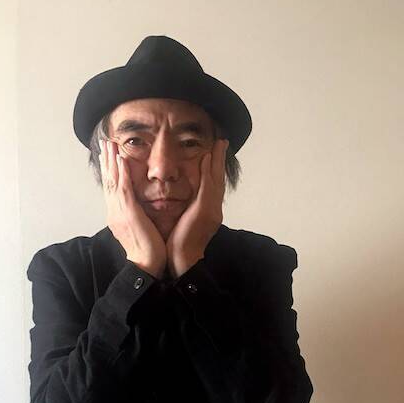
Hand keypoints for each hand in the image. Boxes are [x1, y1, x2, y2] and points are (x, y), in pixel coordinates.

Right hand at [100, 139, 166, 277]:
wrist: (146, 265)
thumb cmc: (147, 249)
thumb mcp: (138, 227)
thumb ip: (135, 214)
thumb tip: (136, 206)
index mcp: (116, 214)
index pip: (111, 187)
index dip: (108, 170)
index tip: (107, 154)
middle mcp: (114, 211)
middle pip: (108, 180)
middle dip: (105, 160)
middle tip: (103, 142)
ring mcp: (119, 212)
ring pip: (112, 181)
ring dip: (111, 160)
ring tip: (109, 144)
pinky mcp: (128, 213)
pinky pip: (123, 190)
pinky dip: (121, 174)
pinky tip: (120, 160)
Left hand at [166, 139, 228, 277]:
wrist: (183, 260)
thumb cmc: (181, 246)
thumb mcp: (188, 224)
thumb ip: (191, 211)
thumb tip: (188, 203)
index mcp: (211, 213)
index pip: (215, 186)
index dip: (216, 170)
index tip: (215, 155)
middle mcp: (215, 209)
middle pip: (219, 179)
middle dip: (221, 160)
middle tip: (222, 142)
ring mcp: (212, 209)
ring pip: (216, 179)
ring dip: (217, 160)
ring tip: (218, 144)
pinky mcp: (204, 210)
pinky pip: (207, 186)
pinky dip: (208, 171)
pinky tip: (206, 158)